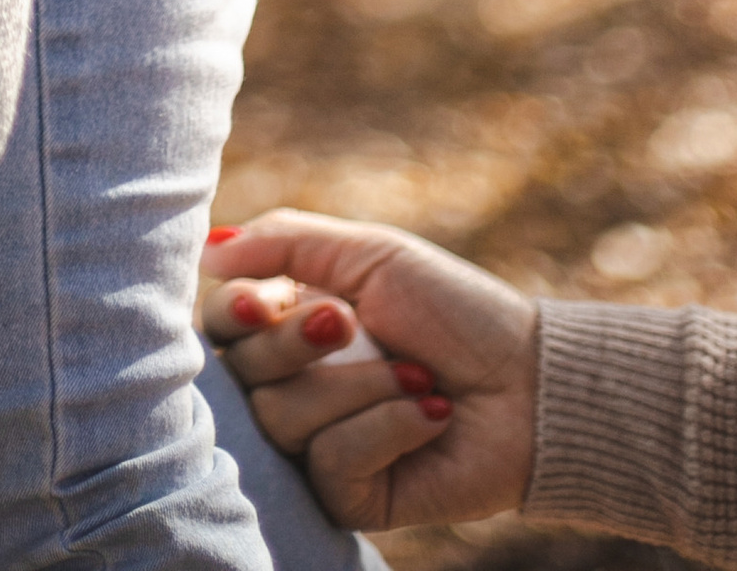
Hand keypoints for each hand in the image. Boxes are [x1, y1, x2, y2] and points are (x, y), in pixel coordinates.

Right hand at [202, 214, 536, 530]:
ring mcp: (320, 444)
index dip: (233, 313)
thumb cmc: (453, 309)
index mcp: (292, 323)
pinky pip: (331, 464)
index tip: (262, 299)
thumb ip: (284, 240)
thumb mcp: (368, 251)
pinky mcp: (352, 495)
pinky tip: (430, 413)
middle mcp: (296, 386)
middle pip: (243, 374)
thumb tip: (207, 250)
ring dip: (361, 387)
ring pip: (285, 419)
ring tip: (417, 374)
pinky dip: (386, 429)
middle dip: (298, 343)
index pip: (223, 323)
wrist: (529, 382)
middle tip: (352, 323)